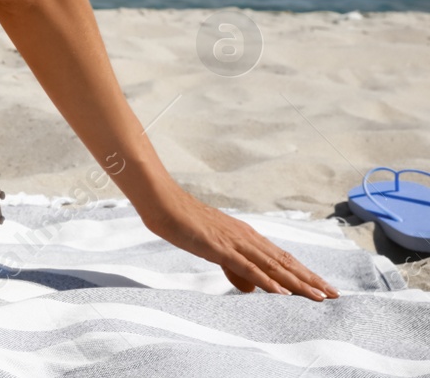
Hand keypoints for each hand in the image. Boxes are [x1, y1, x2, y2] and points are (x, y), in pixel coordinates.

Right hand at [141, 188, 337, 299]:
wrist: (162, 201)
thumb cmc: (183, 222)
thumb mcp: (211, 247)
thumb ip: (232, 266)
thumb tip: (250, 287)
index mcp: (245, 237)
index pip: (280, 258)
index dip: (303, 273)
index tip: (323, 287)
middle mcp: (246, 237)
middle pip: (284, 262)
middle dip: (310, 279)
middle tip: (334, 294)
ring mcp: (234, 242)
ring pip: (272, 265)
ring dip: (297, 281)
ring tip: (318, 296)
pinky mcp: (219, 247)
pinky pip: (246, 266)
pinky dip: (266, 280)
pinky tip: (280, 291)